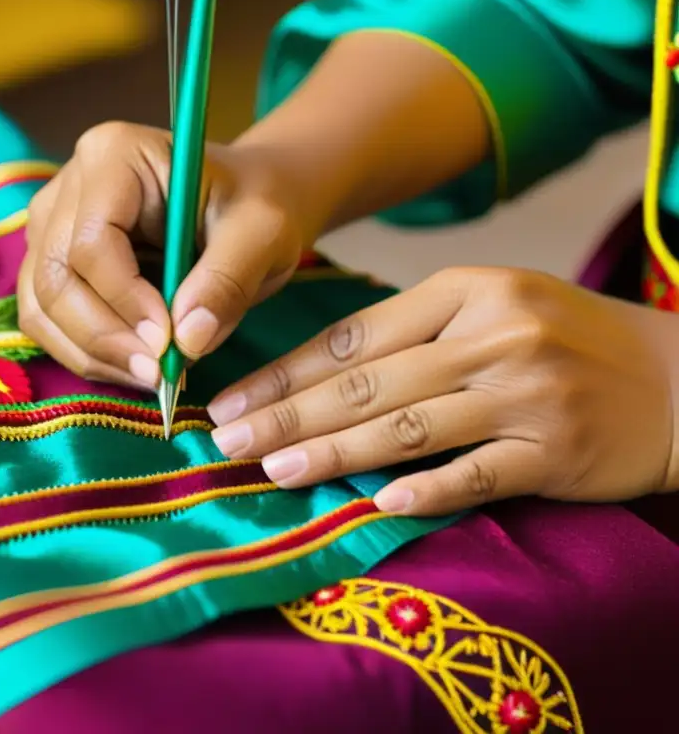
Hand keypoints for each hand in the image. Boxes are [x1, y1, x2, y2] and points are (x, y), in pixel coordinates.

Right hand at [17, 122, 305, 388]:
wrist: (240, 205)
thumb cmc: (252, 206)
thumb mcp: (263, 233)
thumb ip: (229, 281)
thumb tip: (189, 340)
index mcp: (115, 155)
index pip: (94, 240)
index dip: (124, 299)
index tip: (168, 342)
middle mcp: (67, 185)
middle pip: (56, 277)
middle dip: (103, 336)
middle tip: (157, 374)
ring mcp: (50, 226)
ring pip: (41, 306)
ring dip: (91, 353)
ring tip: (149, 376)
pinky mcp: (51, 264)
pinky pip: (45, 320)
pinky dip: (85, 353)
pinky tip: (131, 366)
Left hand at [206, 267, 678, 515]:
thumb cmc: (567, 339)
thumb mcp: (494, 306)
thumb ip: (415, 331)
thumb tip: (317, 372)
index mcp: (467, 290)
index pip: (355, 335)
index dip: (287, 371)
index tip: (234, 398)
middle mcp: (493, 336)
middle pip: (368, 382)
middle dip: (289, 414)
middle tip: (227, 441)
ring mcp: (526, 394)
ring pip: (409, 426)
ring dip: (335, 453)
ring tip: (274, 470)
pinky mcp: (557, 450)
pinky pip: (478, 474)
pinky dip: (427, 489)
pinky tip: (377, 503)